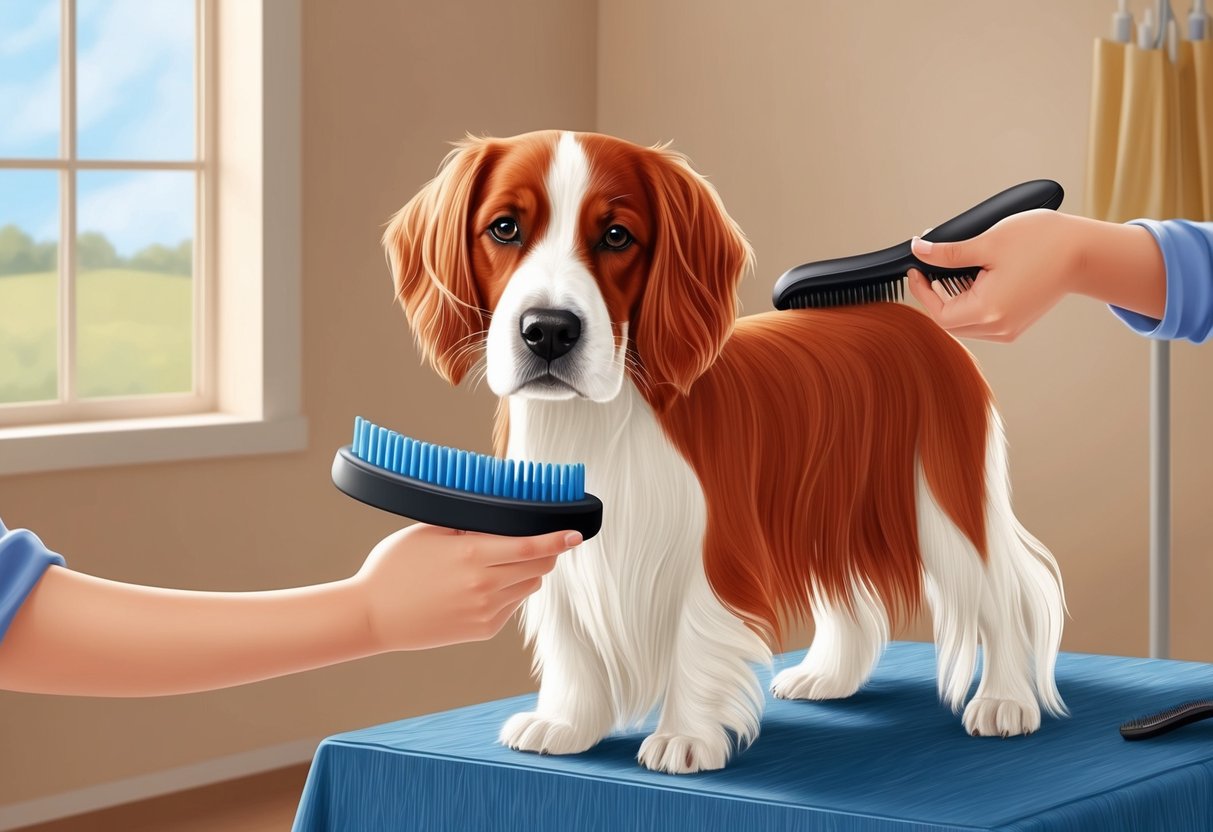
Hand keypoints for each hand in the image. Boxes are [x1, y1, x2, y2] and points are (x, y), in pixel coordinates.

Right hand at [351, 524, 580, 652]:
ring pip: (528, 586)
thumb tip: (500, 516)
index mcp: (472, 556)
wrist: (373, 615)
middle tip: (542, 543)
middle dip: (546, 553)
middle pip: (539, 568)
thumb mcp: (429, 533)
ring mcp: (486, 612)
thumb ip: (468, 526)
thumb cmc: (395, 568)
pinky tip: (483, 585)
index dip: (558, 540)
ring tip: (499, 562)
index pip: (531, 546)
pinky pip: (512, 605)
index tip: (575, 534)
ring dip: (526, 572)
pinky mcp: (483, 630)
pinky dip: (508, 591)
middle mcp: (484, 586)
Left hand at [905, 209, 1086, 341]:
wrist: (1085, 251)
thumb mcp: (987, 242)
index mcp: (989, 312)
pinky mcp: (1016, 323)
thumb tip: (919, 250)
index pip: (938, 314)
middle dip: (936, 295)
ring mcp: (1009, 329)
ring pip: (965, 322)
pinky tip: (977, 276)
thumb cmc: (1044, 242)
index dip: (922, 292)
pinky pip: (982, 320)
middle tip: (932, 266)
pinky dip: (972, 301)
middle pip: (949, 322)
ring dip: (954, 298)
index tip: (917, 269)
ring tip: (959, 267)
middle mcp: (999, 328)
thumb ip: (948, 253)